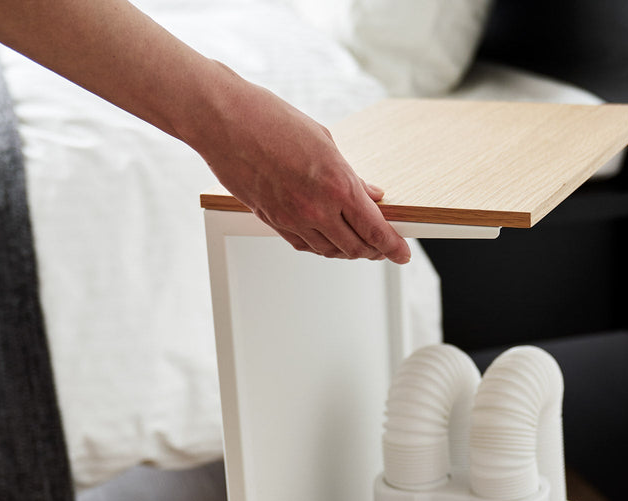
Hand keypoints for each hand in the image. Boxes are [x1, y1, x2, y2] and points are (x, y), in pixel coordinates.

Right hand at [191, 67, 411, 263]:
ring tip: (357, 246)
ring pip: (330, 251)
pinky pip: (305, 246)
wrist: (224, 122)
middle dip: (374, 252)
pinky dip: (321, 247)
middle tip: (383, 249)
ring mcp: (294, 219)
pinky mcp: (274, 222)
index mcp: (337, 185)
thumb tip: (370, 194)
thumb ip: (351, 175)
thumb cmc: (270, 120)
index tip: (402, 253)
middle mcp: (317, 209)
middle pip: (356, 247)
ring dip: (348, 252)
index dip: (393, 246)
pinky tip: (327, 242)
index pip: (375, 229)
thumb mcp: (324, 140)